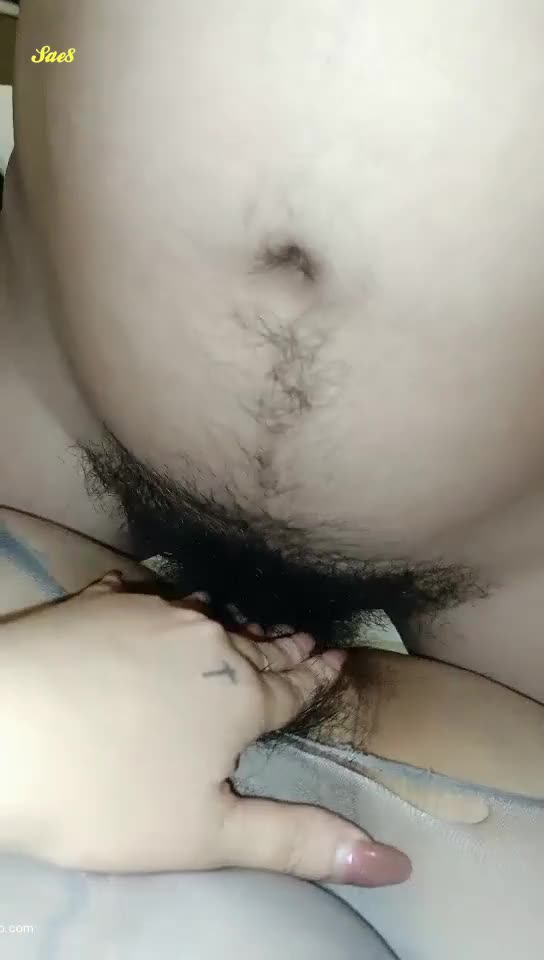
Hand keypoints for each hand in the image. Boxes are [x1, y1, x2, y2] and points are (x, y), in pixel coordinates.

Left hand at [0, 573, 410, 885]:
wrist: (1, 731)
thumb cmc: (107, 795)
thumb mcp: (208, 836)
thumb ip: (297, 843)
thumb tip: (395, 863)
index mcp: (237, 697)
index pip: (290, 687)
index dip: (315, 676)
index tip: (336, 656)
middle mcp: (204, 643)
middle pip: (255, 646)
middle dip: (283, 645)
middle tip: (304, 635)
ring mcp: (150, 616)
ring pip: (206, 617)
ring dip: (231, 625)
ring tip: (246, 626)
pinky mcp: (101, 603)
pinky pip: (147, 596)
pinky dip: (164, 605)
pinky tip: (158, 600)